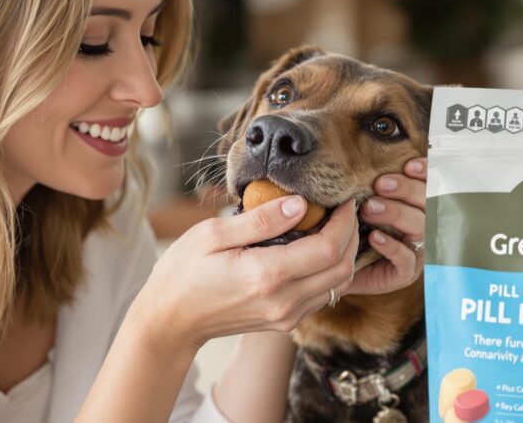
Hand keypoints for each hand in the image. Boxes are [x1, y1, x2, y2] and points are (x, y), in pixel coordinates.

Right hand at [131, 195, 358, 352]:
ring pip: (339, 284)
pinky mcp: (285, 322)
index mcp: (267, 275)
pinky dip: (332, 271)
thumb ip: (261, 219)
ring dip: (345, 253)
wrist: (170, 320)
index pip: (329, 248)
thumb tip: (300, 203)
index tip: (344, 199)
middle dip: (352, 235)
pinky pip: (324, 295)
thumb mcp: (213, 234)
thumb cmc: (184, 271)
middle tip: (344, 209)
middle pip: (343, 268)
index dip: (345, 221)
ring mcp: (286, 316)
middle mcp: (284, 301)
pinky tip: (319, 248)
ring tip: (335, 225)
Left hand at [348, 157, 426, 295]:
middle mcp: (424, 227)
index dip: (427, 174)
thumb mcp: (366, 202)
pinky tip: (374, 237)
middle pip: (430, 204)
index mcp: (419, 206)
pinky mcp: (405, 272)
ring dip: (396, 214)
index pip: (433, 186)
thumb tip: (364, 162)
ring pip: (420, 229)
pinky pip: (406, 259)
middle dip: (407, 190)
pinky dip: (391, 246)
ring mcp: (417, 251)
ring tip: (370, 208)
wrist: (341, 266)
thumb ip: (374, 186)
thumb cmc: (357, 228)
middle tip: (381, 184)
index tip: (409, 165)